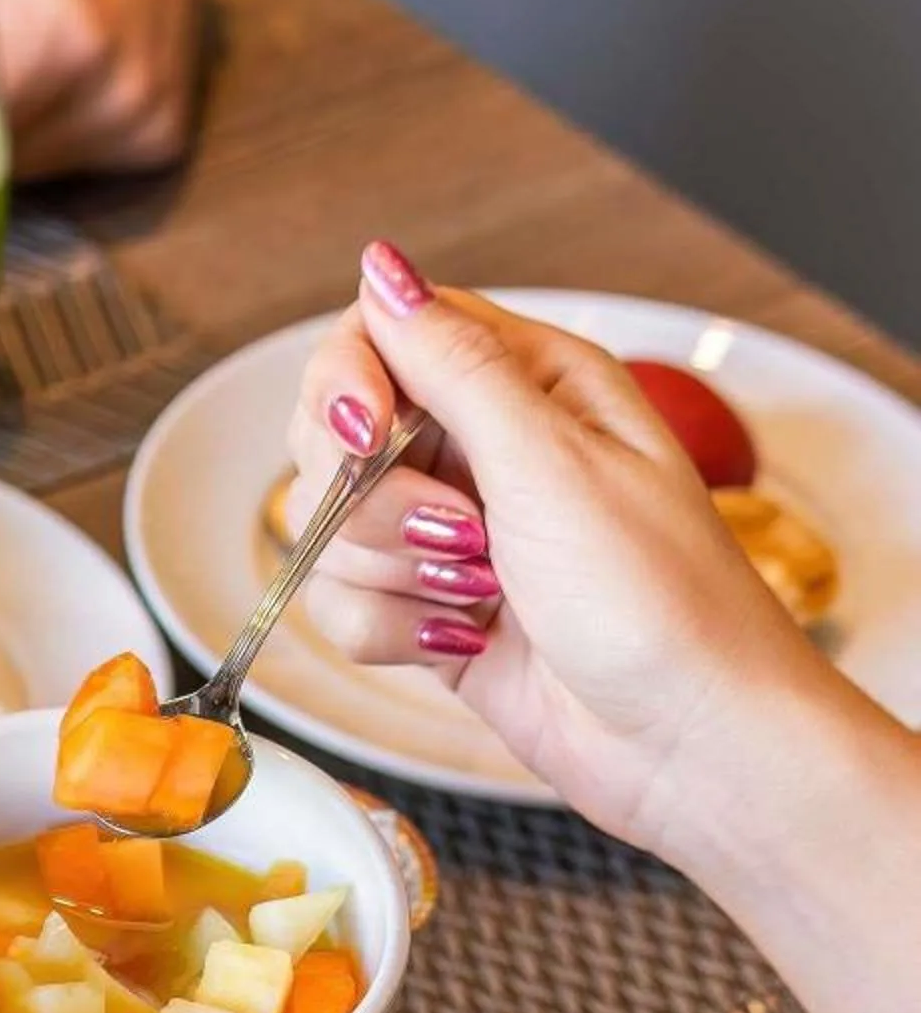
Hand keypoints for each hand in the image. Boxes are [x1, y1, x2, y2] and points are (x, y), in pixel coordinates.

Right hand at [289, 241, 920, 1012]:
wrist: (685, 742)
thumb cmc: (657, 602)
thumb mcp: (552, 464)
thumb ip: (452, 364)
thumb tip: (384, 269)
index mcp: (527, 383)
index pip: (379, 336)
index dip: (347, 386)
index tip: (361, 438)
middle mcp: (480, 449)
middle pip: (333, 438)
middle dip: (368, 502)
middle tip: (455, 537)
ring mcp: (447, 536)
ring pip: (327, 533)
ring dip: (387, 579)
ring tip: (478, 598)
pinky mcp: (426, 610)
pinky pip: (342, 607)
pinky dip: (389, 634)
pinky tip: (461, 642)